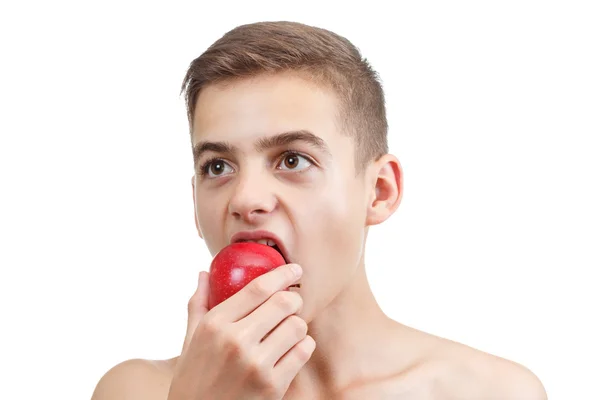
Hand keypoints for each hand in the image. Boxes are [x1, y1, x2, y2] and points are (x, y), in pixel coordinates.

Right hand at [167, 263, 314, 399]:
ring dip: (297, 326)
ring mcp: (256, 364)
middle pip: (284, 303)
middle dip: (293, 300)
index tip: (294, 269)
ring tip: (287, 332)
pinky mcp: (273, 386)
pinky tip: (291, 350)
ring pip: (297, 326)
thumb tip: (204, 273)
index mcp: (215, 324)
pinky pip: (303, 351)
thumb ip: (198, 304)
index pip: (258, 288)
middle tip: (292, 303)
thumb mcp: (189, 341)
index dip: (282, 274)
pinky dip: (303, 346)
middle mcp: (235, 341)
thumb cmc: (194, 379)